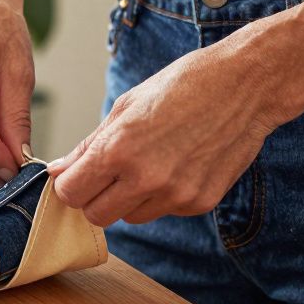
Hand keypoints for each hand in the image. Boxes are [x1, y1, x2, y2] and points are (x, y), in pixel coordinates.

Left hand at [47, 40, 285, 225]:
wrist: (244, 86)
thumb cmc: (181, 86)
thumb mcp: (126, 106)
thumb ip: (89, 145)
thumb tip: (59, 170)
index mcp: (118, 149)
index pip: (71, 193)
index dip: (70, 184)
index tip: (77, 175)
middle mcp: (145, 179)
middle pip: (96, 215)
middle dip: (95, 198)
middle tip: (107, 174)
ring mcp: (175, 195)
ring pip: (131, 217)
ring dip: (130, 199)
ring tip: (150, 163)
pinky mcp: (200, 202)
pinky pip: (165, 211)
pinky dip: (163, 196)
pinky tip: (178, 164)